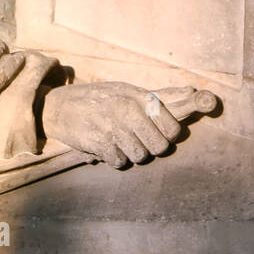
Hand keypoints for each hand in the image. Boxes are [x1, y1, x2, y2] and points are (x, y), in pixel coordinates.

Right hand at [41, 82, 185, 167]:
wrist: (59, 106)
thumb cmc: (100, 99)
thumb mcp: (129, 91)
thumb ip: (161, 96)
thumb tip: (194, 90)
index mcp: (139, 97)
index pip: (172, 127)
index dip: (168, 135)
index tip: (159, 134)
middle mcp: (129, 110)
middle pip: (159, 146)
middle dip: (151, 148)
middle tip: (137, 139)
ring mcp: (114, 127)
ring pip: (140, 156)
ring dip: (132, 154)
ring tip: (120, 141)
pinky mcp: (100, 142)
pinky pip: (120, 162)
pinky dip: (115, 159)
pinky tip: (107, 146)